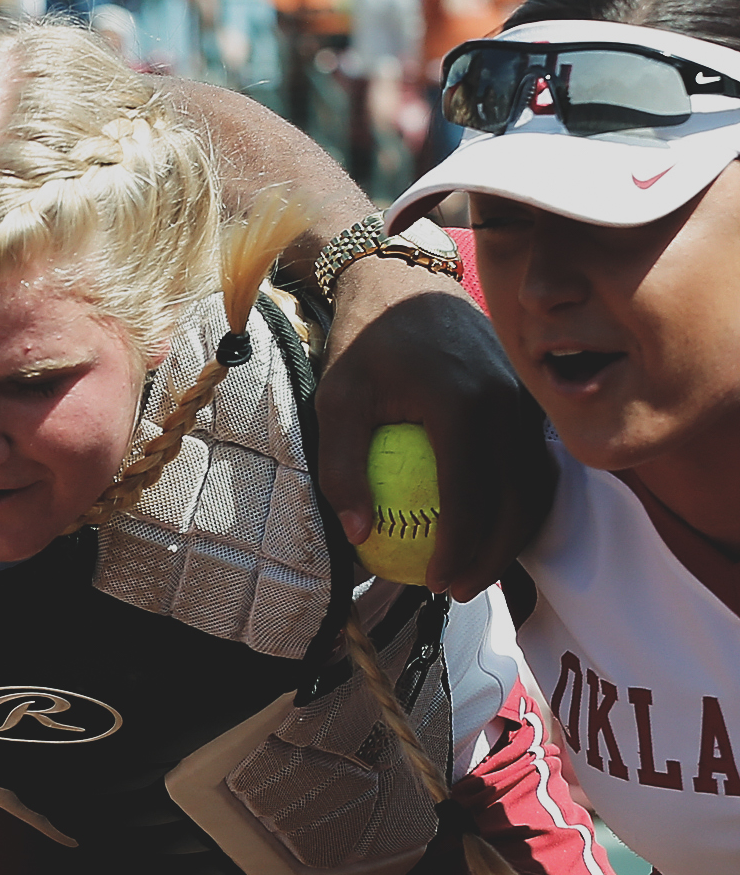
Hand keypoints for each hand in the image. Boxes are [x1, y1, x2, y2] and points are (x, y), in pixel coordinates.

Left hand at [314, 261, 554, 598]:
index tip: (436, 583)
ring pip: (536, 484)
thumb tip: (358, 535)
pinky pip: (535, 462)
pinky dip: (520, 502)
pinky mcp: (531, 399)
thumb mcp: (337, 399)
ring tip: (475, 572)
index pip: (471, 495)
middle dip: (494, 555)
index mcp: (463, 403)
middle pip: (517, 498)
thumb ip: (342, 467)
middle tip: (458, 591)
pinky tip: (489, 531)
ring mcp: (527, 399)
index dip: (459, 548)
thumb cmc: (365, 345)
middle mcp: (508, 402)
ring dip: (513, 534)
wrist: (407, 283)